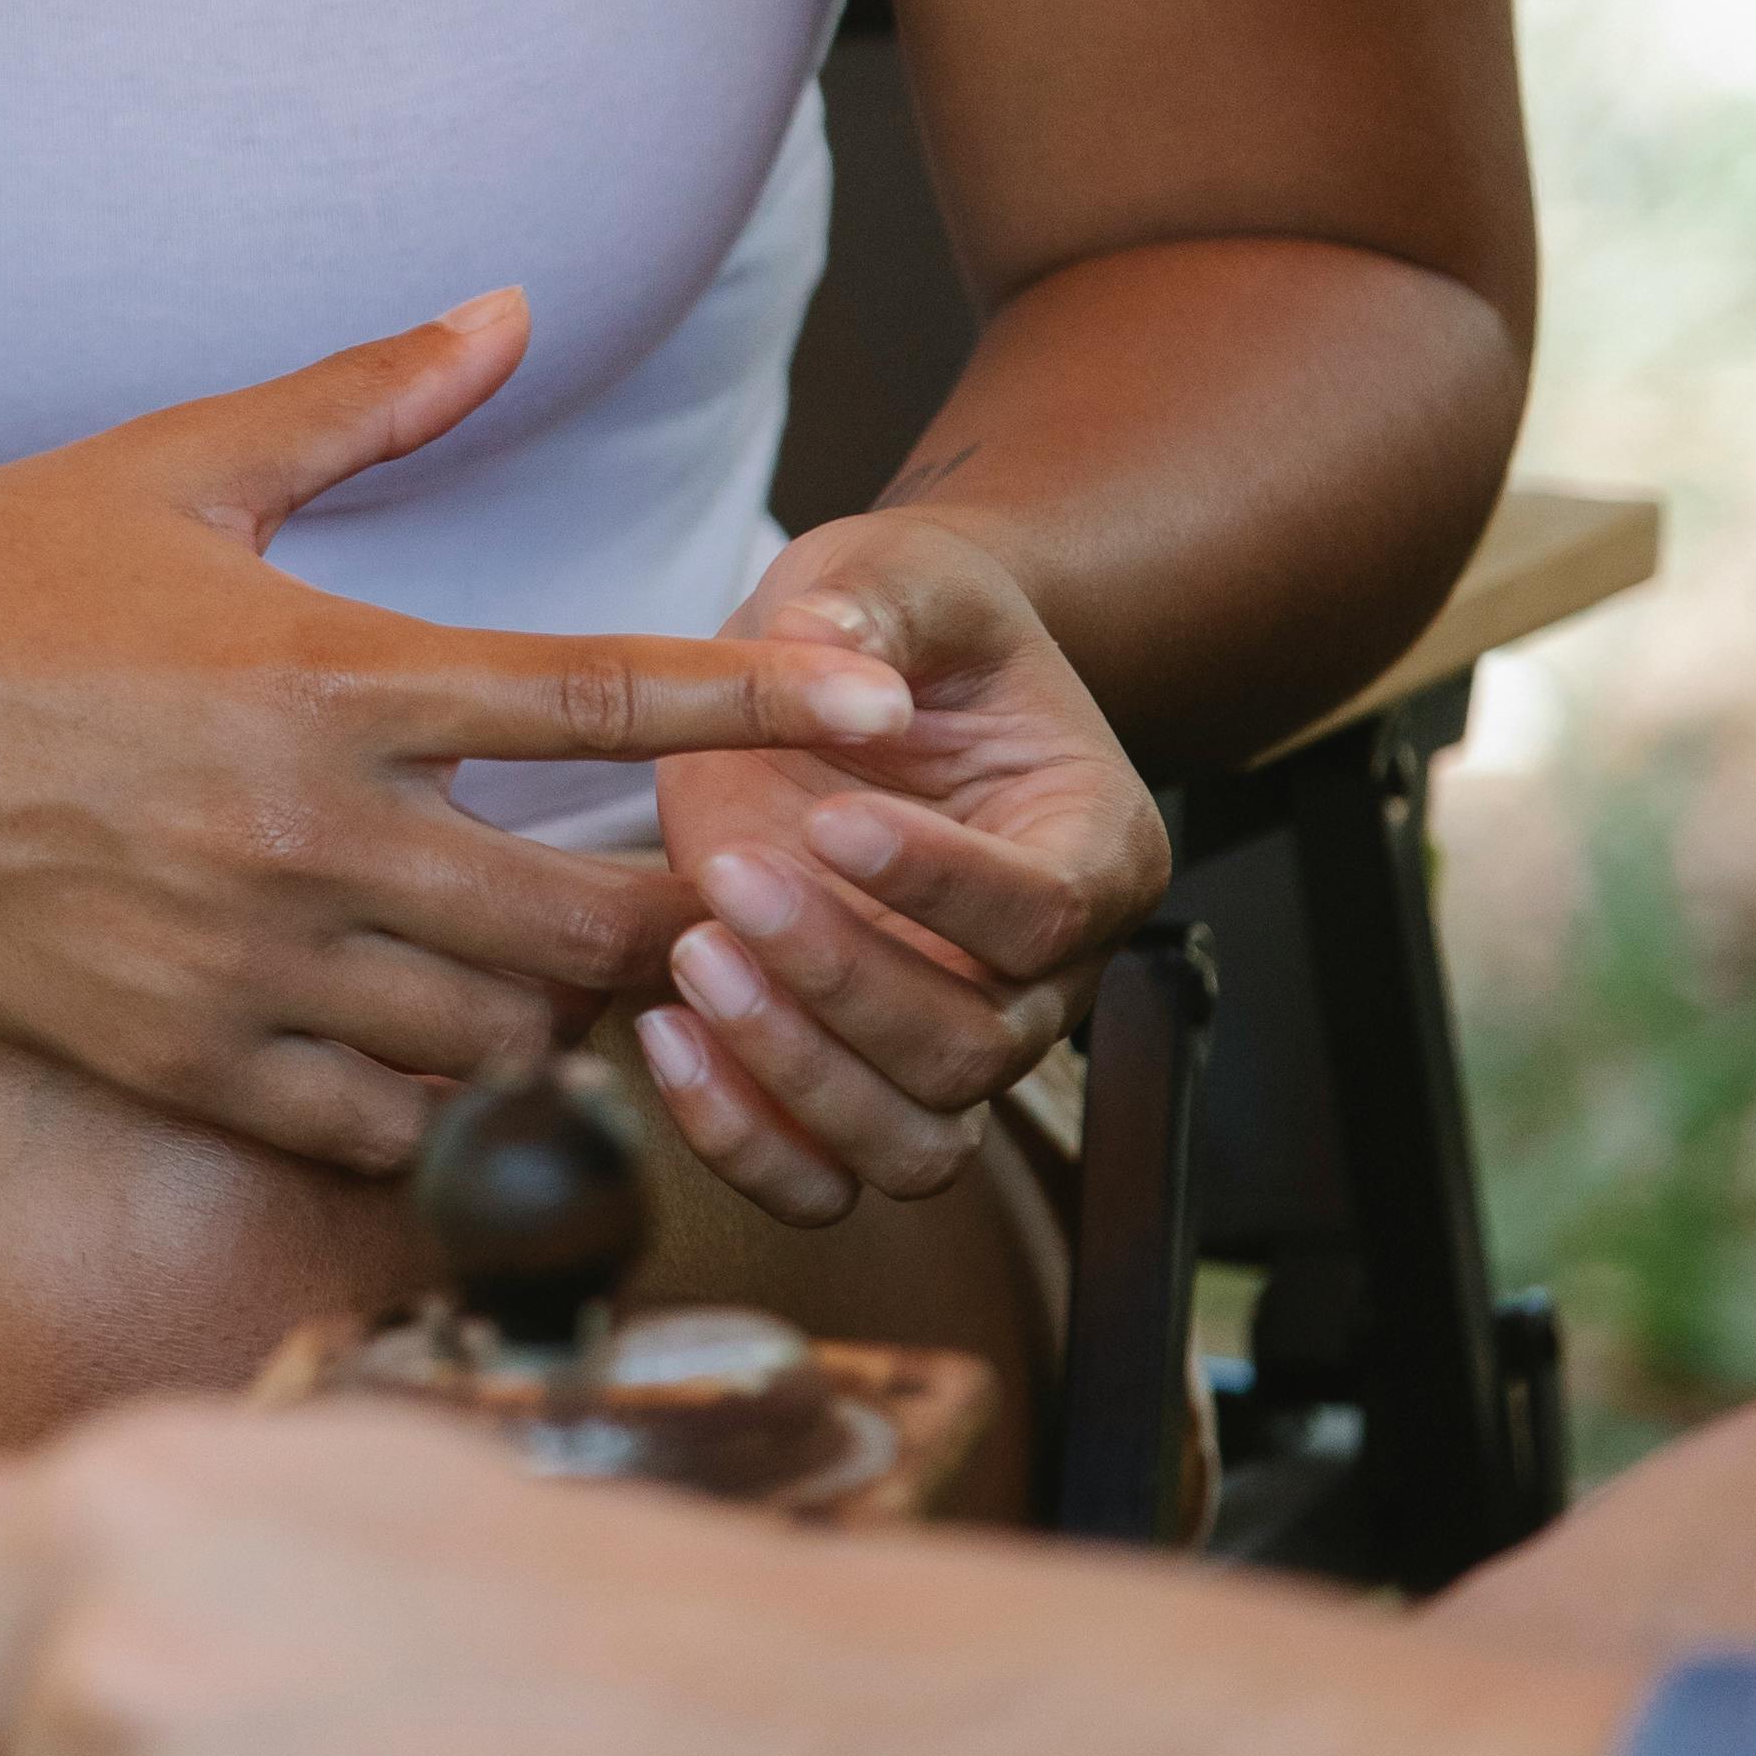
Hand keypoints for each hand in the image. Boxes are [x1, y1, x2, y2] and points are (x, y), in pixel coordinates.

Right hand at [0, 294, 918, 1173]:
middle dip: (681, 910)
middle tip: (716, 888)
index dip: (757, 700)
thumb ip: (364, 401)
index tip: (869, 705)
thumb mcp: (174, 467)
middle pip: (593, 913)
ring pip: (501, 1036)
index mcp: (325, 673)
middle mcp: (307, 834)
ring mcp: (243, 967)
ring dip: (565, 1010)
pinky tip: (452, 1051)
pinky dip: (445, 1100)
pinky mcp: (177, 1062)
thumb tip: (508, 310)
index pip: (601, 691)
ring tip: (583, 970)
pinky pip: (379, 1125)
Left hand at [632, 508, 1168, 1231]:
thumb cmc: (899, 634)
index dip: (942, 886)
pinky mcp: (850, 1078)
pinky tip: (663, 1035)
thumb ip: (875, 604)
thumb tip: (835, 652)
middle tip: (731, 879)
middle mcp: (1040, 974)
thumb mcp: (897, 577)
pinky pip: (821, 1178)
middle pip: (975, 1049)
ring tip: (689, 960)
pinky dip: (744, 1140)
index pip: (1049, 910)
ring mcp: (948, 1041)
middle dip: (846, 980)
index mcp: (1091, 846)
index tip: (833, 819)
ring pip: (911, 1142)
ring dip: (793, 1075)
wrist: (854, 689)